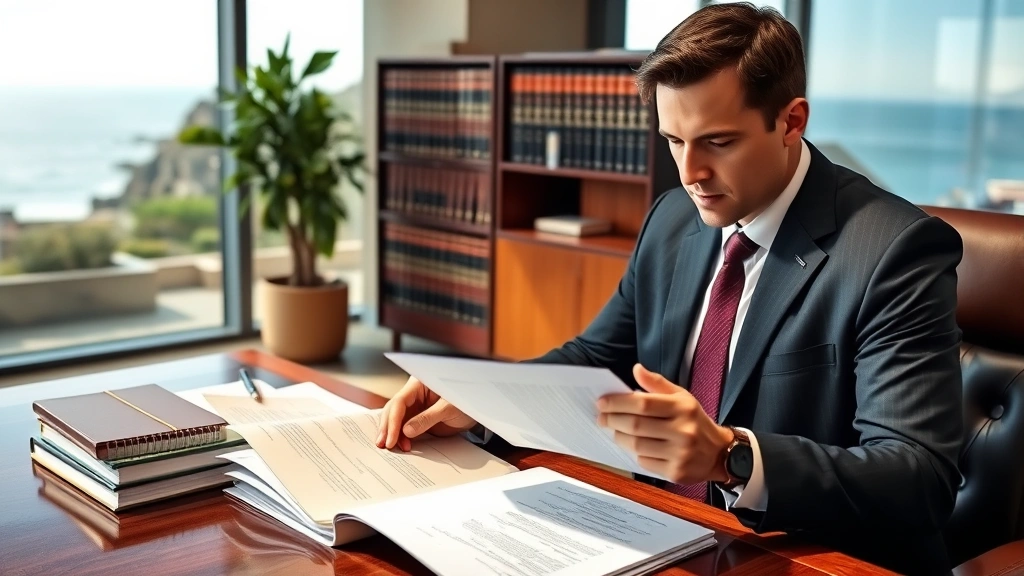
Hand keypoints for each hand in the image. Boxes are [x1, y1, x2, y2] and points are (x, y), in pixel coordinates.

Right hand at [375, 376, 476, 451]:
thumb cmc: (466, 401)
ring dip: (392, 434)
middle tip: (384, 445)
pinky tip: (399, 446)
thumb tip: (406, 431)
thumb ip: (427, 419)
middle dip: (387, 428)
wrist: (478, 410)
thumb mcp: (448, 409)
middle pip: (393, 411)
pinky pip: (404, 427)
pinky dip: (400, 437)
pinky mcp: (418, 419)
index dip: (393, 421)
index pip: (399, 402)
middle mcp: (414, 394)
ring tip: (392, 448)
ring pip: (396, 420)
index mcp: (419, 384)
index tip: (391, 437)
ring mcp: (415, 407)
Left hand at [597, 363, 733, 483]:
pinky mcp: (676, 472)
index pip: (642, 403)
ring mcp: (680, 453)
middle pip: (635, 425)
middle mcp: (683, 430)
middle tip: (601, 418)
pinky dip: (634, 453)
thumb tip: (636, 369)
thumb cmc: (694, 421)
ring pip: (636, 445)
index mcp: (683, 407)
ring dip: (619, 437)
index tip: (602, 402)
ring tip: (614, 430)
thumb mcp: (682, 397)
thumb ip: (657, 383)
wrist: (718, 453)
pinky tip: (633, 446)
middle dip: (612, 420)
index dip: (618, 402)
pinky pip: (644, 462)